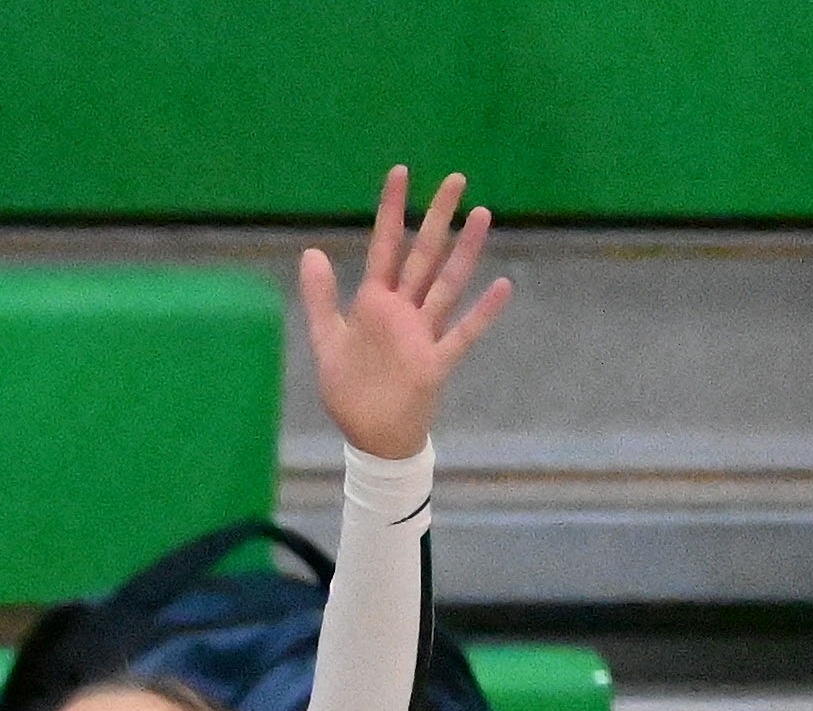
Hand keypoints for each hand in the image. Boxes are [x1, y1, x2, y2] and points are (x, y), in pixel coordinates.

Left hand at [301, 166, 508, 463]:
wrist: (370, 436)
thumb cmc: (351, 388)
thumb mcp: (327, 340)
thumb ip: (321, 298)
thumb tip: (311, 251)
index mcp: (374, 304)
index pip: (384, 247)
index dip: (391, 211)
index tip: (401, 173)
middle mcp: (402, 311)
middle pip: (422, 255)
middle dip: (437, 218)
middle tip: (456, 179)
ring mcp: (422, 334)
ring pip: (446, 285)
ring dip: (464, 252)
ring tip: (483, 215)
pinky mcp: (435, 362)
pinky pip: (462, 334)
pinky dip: (482, 313)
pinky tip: (502, 286)